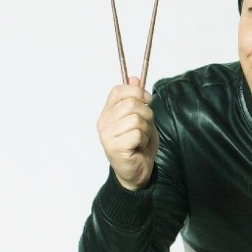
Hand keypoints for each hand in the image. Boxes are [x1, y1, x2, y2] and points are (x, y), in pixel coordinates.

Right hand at [97, 76, 158, 190]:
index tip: (147, 100)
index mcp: (108, 113)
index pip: (118, 91)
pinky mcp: (114, 147)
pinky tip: (139, 147)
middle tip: (145, 128)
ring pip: (136, 119)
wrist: (136, 172)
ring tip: (141, 139)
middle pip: (131, 104)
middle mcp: (104, 123)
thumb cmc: (138, 146)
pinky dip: (144, 140)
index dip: (136, 91)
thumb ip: (136, 100)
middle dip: (147, 114)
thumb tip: (134, 78)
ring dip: (146, 130)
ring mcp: (107, 136)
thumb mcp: (140, 118)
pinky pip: (137, 134)